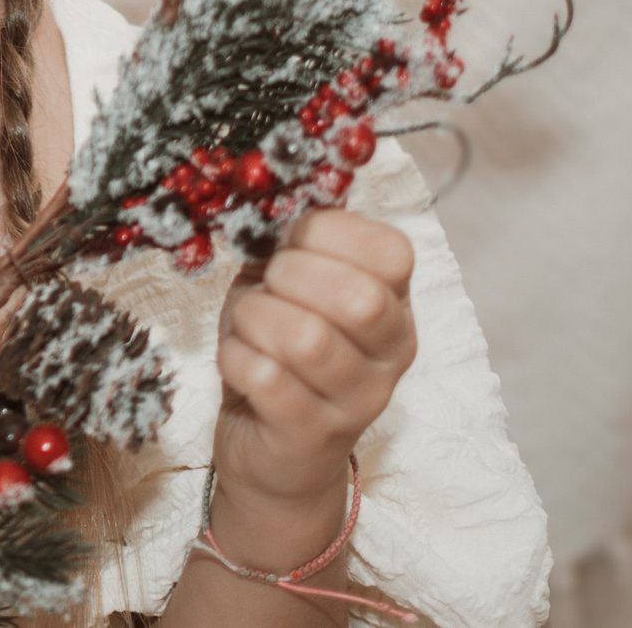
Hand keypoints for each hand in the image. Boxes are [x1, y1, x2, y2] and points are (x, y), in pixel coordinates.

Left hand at [213, 207, 416, 520]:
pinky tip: (240, 363)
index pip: (390, 252)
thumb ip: (295, 241)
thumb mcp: (289, 283)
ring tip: (249, 328)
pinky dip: (237, 359)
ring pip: (306, 339)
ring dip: (255, 320)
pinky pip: (268, 378)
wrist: (269, 448)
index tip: (287, 244)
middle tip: (266, 289)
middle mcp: (392, 353)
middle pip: (356, 298)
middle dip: (288, 277)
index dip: (324, 234)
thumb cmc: (277, 348)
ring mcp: (359, 400)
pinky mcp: (313, 435)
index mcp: (394, 304)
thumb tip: (284, 184)